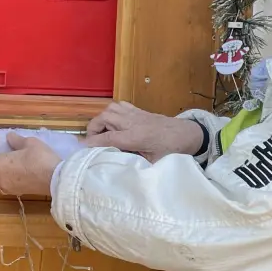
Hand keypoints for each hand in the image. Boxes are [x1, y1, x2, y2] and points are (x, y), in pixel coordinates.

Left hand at [0, 134, 61, 197]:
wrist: (55, 179)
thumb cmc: (40, 157)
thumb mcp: (29, 143)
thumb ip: (16, 141)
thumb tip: (9, 137)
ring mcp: (8, 187)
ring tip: (4, 170)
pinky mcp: (18, 193)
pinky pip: (6, 187)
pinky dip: (6, 182)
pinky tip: (14, 177)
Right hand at [84, 102, 203, 161]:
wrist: (189, 134)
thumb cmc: (172, 151)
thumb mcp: (153, 162)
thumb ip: (134, 162)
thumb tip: (118, 164)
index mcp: (135, 137)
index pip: (106, 138)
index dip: (92, 143)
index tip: (83, 149)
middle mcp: (132, 123)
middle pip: (103, 118)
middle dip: (93, 128)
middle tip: (93, 140)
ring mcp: (136, 114)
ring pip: (110, 109)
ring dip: (102, 119)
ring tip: (102, 131)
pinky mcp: (140, 111)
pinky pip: (120, 105)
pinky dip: (113, 112)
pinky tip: (115, 122)